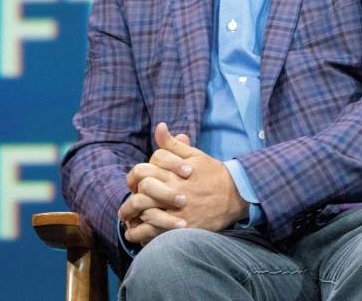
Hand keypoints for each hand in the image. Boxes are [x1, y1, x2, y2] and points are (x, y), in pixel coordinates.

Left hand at [118, 123, 249, 243]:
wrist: (236, 194)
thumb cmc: (212, 173)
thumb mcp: (194, 155)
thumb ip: (173, 144)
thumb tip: (160, 127)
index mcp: (172, 172)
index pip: (142, 171)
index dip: (134, 177)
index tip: (133, 184)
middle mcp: (172, 189)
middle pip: (142, 191)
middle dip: (130, 199)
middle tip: (126, 206)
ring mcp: (177, 209)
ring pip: (146, 212)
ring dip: (132, 216)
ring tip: (126, 220)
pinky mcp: (182, 226)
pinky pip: (155, 231)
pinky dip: (141, 234)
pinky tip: (134, 234)